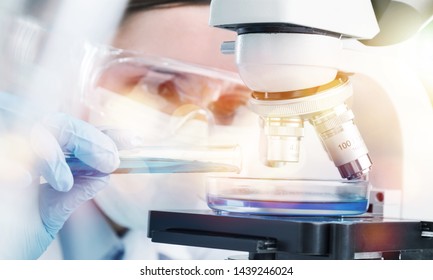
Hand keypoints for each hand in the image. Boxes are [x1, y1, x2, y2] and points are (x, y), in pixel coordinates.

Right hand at [0, 113, 118, 258]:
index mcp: (46, 163)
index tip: (132, 140)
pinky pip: (3, 159)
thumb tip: (104, 176)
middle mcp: (29, 156)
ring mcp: (12, 162)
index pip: (78, 138)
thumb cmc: (16, 236)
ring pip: (33, 136)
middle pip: (59, 126)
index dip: (104, 134)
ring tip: (63, 182)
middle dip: (89, 139)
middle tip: (110, 160)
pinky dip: (11, 164)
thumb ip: (76, 193)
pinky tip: (25, 179)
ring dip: (54, 156)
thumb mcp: (53, 214)